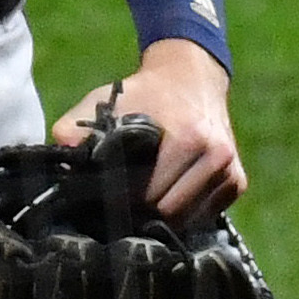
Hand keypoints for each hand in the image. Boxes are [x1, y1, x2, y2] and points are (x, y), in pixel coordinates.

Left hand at [50, 37, 244, 223]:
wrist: (191, 78)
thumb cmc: (143, 94)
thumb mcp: (105, 101)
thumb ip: (75, 126)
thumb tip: (60, 155)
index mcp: (189, 138)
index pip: (149, 194)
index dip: (121, 199)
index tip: (102, 197)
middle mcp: (217, 157)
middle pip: (169, 211)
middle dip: (140, 210)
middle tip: (118, 202)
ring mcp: (231, 172)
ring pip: (188, 219)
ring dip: (162, 215)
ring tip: (139, 199)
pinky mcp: (238, 182)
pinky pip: (205, 215)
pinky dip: (183, 212)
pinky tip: (165, 193)